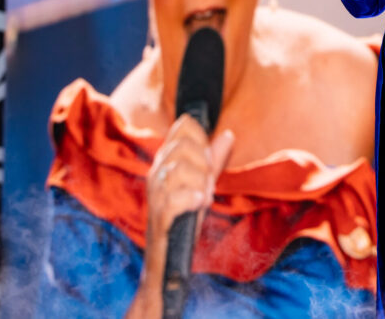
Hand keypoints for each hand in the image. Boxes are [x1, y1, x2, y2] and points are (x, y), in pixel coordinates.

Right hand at [142, 117, 233, 288]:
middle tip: (206, 184)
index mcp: (167, 161)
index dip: (202, 137)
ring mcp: (155, 194)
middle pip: (183, 146)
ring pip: (179, 169)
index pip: (182, 127)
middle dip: (203, 163)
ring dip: (199, 183)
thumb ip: (214, 159)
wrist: (169, 256)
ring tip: (202, 197)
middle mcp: (157, 173)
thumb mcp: (203, 183)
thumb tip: (228, 134)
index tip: (208, 160)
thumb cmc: (185, 217)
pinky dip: (191, 199)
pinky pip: (174, 198)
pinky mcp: (159, 216)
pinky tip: (198, 204)